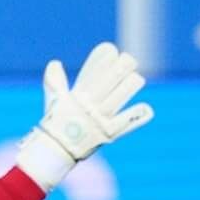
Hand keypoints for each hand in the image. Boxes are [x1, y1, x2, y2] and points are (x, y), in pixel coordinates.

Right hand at [16, 43, 153, 189]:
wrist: (57, 150)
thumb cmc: (57, 122)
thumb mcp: (54, 100)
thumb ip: (55, 81)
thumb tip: (54, 63)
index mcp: (77, 94)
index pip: (91, 71)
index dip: (101, 58)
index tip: (110, 49)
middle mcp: (90, 104)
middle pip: (111, 79)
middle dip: (122, 66)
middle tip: (129, 60)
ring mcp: (100, 118)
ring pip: (122, 96)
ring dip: (131, 85)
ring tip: (136, 80)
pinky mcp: (110, 133)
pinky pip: (128, 121)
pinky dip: (138, 115)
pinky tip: (145, 108)